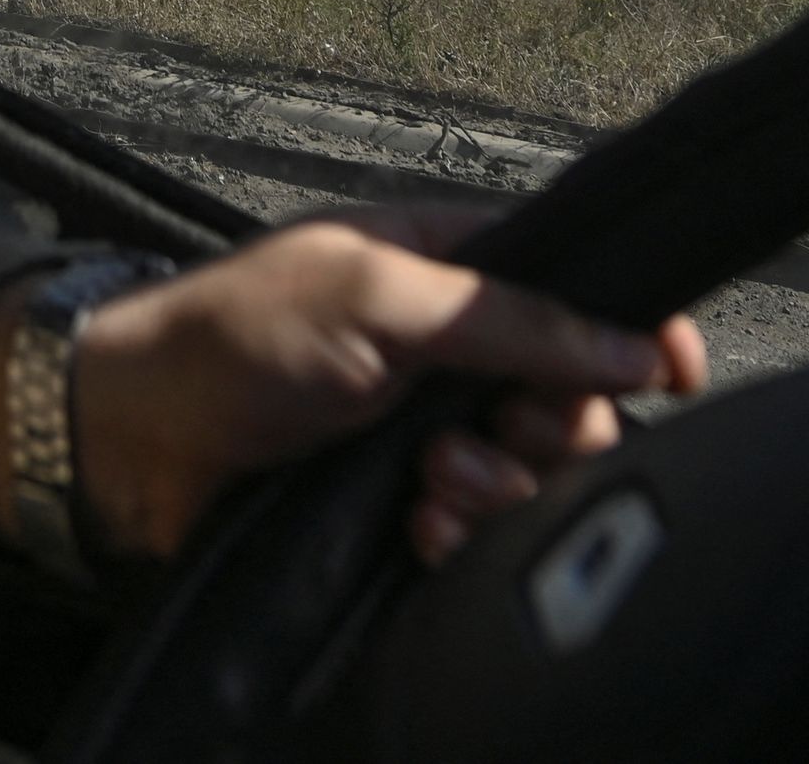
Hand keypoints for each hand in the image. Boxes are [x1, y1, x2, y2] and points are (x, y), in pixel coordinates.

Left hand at [0, 204, 706, 568]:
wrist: (135, 438)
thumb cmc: (239, 335)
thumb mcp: (377, 294)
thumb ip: (509, 315)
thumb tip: (634, 343)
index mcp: (456, 269)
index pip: (584, 291)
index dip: (637, 332)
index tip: (673, 375)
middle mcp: (457, 351)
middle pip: (575, 401)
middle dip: (545, 432)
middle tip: (474, 441)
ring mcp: (434, 432)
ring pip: (535, 477)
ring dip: (495, 492)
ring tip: (426, 489)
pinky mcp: (407, 507)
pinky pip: (482, 536)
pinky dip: (458, 540)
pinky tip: (414, 532)